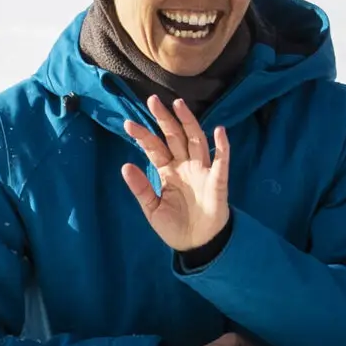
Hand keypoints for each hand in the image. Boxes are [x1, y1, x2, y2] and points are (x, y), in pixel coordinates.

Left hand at [120, 96, 231, 252]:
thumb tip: (124, 166)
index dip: (143, 136)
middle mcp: (184, 165)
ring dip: (188, 122)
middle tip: (152, 100)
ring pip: (195, 140)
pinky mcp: (217, 180)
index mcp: (168, 171)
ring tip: (178, 104)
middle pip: (174, 136)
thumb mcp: (152, 209)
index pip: (155, 148)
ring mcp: (202, 170)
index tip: (128, 124)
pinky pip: (221, 161)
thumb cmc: (174, 225)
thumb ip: (141, 188)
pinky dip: (221, 146)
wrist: (197, 244)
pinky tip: (218, 131)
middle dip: (164, 119)